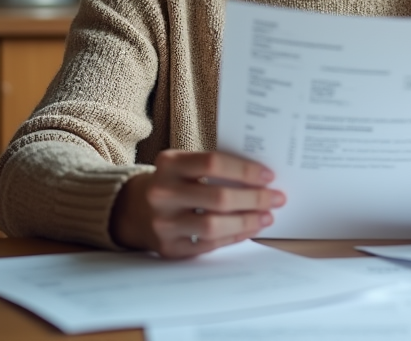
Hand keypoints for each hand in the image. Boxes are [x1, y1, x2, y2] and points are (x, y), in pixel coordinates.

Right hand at [110, 149, 285, 257]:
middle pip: (218, 197)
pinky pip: (208, 244)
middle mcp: (161, 192)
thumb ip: (214, 168)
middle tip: (276, 198)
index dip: (245, 170)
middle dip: (254, 198)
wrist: (134, 209)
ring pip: (214, 225)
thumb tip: (261, 178)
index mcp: (168, 163)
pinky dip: (233, 237)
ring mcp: (162, 222)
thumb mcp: (184, 165)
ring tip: (266, 216)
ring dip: (247, 221)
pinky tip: (248, 229)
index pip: (213, 162)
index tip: (269, 175)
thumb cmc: (173, 182)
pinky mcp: (168, 247)